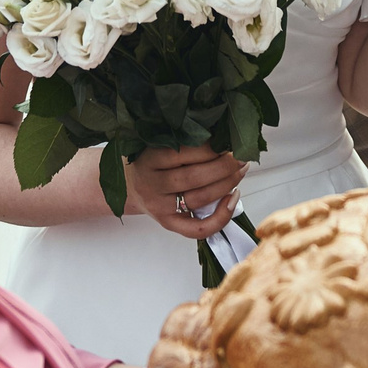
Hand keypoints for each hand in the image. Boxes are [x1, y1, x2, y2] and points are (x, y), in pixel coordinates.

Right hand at [127, 144, 248, 239]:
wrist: (127, 185)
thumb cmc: (149, 161)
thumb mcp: (155, 144)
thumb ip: (181, 142)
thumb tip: (222, 138)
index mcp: (149, 159)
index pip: (184, 152)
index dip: (211, 148)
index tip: (228, 141)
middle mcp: (152, 184)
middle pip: (194, 177)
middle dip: (224, 166)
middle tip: (241, 157)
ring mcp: (160, 206)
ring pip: (200, 199)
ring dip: (227, 184)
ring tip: (240, 171)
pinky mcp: (168, 223)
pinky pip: (198, 229)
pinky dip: (220, 217)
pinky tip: (232, 199)